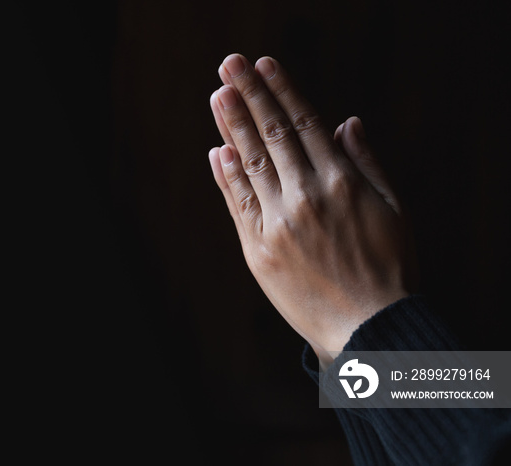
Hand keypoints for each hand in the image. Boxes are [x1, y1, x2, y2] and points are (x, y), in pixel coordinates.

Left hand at [208, 54, 416, 362]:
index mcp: (341, 182)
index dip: (281, 91)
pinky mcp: (258, 250)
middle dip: (249, 95)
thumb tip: (346, 121)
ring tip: (218, 95)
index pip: (304, 123)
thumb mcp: (394, 208)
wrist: (368, 329)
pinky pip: (238, 204)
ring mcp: (278, 223)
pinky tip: (217, 151)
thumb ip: (367, 162)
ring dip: (231, 126)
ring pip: (249, 163)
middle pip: (271, 135)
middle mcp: (306, 196)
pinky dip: (226, 176)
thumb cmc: (390, 267)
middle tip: (229, 64)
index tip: (264, 65)